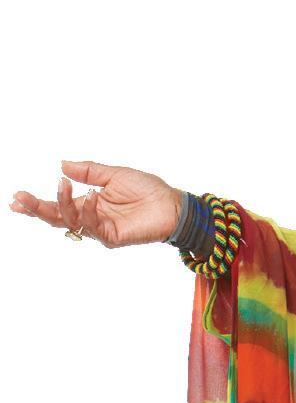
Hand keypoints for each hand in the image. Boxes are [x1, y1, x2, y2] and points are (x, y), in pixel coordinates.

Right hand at [10, 159, 181, 247]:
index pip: (58, 206)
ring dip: (63, 203)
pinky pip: (92, 227)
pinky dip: (89, 210)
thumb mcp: (113, 173)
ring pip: (71, 222)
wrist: (172, 203)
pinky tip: (92, 196)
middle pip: (57, 218)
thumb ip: (88, 171)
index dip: (37, 203)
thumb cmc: (147, 189)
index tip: (15, 197)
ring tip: (63, 185)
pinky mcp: (112, 237)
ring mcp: (101, 229)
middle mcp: (92, 217)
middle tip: (20, 199)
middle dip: (37, 208)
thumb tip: (62, 165)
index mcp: (89, 203)